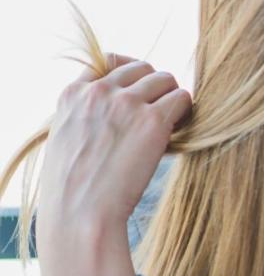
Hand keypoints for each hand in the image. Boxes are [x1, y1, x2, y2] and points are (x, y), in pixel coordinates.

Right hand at [37, 56, 190, 275]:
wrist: (81, 213)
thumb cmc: (74, 188)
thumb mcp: (65, 140)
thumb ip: (85, 116)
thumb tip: (115, 112)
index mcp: (72, 94)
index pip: (108, 62)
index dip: (129, 78)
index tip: (138, 96)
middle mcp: (99, 92)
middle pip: (143, 68)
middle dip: (155, 88)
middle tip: (158, 115)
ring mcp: (127, 103)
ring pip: (166, 79)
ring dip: (172, 99)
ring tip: (170, 126)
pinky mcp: (153, 121)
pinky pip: (183, 99)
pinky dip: (187, 112)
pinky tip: (179, 133)